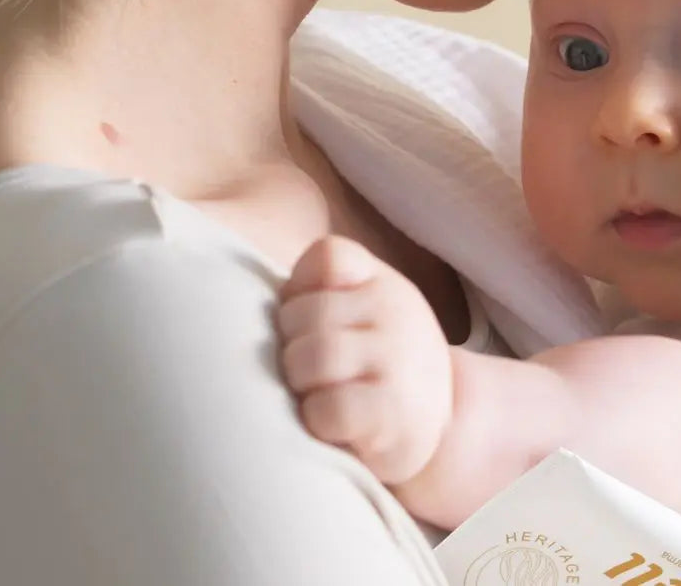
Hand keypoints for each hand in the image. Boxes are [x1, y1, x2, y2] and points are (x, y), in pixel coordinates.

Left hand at [276, 236, 453, 484]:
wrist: (444, 423)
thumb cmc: (376, 366)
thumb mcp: (363, 314)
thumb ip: (320, 293)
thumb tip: (237, 299)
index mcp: (380, 282)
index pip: (328, 256)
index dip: (299, 290)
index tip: (306, 324)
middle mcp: (395, 310)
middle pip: (304, 314)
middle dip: (290, 346)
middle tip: (305, 373)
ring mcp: (397, 359)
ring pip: (313, 356)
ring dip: (300, 383)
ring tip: (314, 396)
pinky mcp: (393, 414)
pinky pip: (330, 407)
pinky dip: (317, 419)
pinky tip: (329, 425)